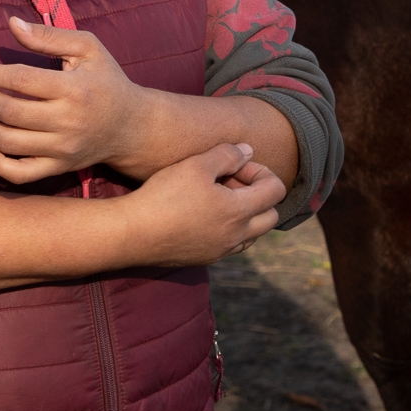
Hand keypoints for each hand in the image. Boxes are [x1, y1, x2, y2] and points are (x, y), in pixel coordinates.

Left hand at [0, 16, 153, 183]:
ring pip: (8, 142)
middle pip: (10, 111)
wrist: (130, 126)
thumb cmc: (106, 80)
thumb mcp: (87, 48)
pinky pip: (19, 173)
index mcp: (74, 89)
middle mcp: (68, 122)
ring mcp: (62, 149)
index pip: (20, 80)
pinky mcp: (59, 168)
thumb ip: (49, 36)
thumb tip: (11, 24)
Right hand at [120, 143, 285, 266]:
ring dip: (245, 214)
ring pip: (252, 234)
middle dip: (259, 195)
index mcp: (240, 212)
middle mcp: (237, 236)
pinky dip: (228, 229)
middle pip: (271, 217)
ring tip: (218, 197)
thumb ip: (228, 155)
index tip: (236, 164)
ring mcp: (221, 251)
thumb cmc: (166, 195)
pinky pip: (230, 245)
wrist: (134, 232)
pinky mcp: (204, 259)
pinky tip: (202, 214)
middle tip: (230, 181)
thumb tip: (248, 151)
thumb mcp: (197, 164)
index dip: (260, 171)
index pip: (276, 190)